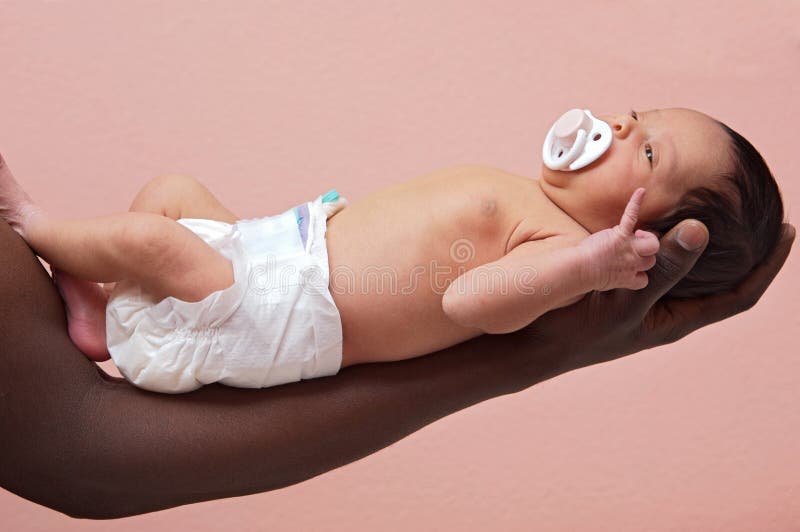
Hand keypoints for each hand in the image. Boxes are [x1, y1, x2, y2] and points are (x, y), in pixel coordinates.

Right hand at [524, 219, 794, 370]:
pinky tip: (661, 224)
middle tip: (760, 220)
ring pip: (688, 273)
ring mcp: (645, 305)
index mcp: (677, 320)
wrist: (534, 346)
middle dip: (745, 254)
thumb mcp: (625, 300)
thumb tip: (702, 230)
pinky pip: (657, 266)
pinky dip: (668, 244)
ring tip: (722, 217)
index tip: (789, 232)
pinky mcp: (623, 294)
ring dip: (706, 248)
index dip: (769, 266)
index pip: (740, 294)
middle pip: (720, 283)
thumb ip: (664, 268)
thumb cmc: (578, 332)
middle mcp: (666, 313)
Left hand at [578, 188, 660, 290]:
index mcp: (628, 278)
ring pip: (653, 245)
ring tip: (638, 234)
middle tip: (635, 247)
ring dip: (648, 238)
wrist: (581, 268)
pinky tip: (641, 191)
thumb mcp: (604, 280)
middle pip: (652, 260)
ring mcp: (629, 249)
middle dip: (647, 254)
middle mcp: (633, 264)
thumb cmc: (587, 275)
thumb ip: (613, 274)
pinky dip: (636, 203)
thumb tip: (608, 270)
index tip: (634, 269)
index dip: (641, 272)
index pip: (644, 279)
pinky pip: (632, 217)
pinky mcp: (620, 235)